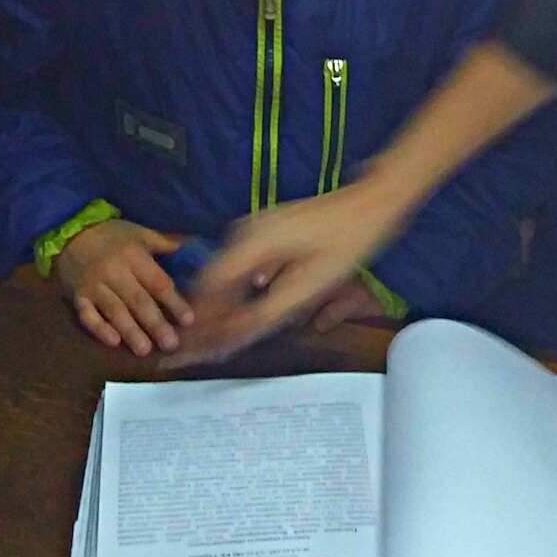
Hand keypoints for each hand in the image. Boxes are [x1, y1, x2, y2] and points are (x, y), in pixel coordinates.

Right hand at [51, 217, 190, 355]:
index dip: (173, 302)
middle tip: (170, 344)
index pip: (157, 282)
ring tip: (145, 350)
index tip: (188, 320)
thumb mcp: (141, 234)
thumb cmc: (112, 235)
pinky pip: (87, 316)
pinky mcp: (77, 297)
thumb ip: (166, 244)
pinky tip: (113, 343)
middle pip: (138, 301)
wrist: (69, 232)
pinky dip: (99, 329)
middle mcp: (114, 272)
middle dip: (155, 324)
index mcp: (133, 256)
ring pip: (114, 311)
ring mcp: (93, 286)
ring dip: (131, 332)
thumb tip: (194, 249)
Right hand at [180, 181, 406, 362]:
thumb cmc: (347, 242)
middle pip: (210, 283)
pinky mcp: (265, 233)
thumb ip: (267, 313)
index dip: (198, 324)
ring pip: (221, 276)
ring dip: (214, 308)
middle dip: (201, 319)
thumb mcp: (309, 285)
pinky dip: (230, 293)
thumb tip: (232, 339)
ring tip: (206, 340)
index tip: (186, 352)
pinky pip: (237, 267)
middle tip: (190, 353)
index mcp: (251, 243)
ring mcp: (254, 230)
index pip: (209, 290)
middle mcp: (245, 233)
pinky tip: (231, 314)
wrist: (369, 204)